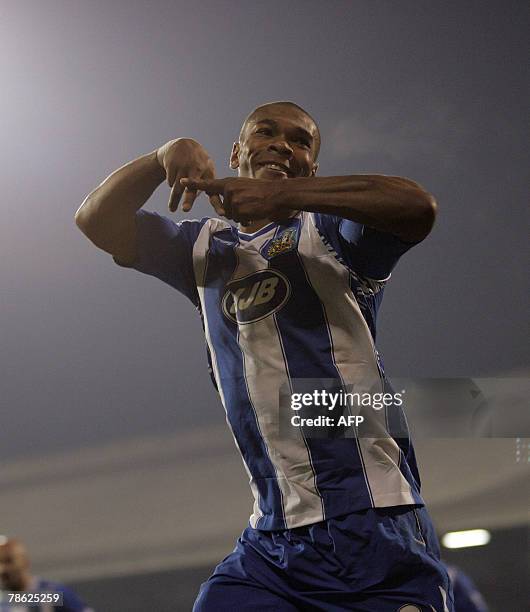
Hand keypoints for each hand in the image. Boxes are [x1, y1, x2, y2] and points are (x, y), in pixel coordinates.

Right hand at [156, 139, 223, 213]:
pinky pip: (170, 181)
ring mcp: (184, 166)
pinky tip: (173, 177)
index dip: (218, 204)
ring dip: (173, 200)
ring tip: (172, 209)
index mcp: (209, 174)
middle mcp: (198, 169)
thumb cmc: (197, 164)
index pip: (214, 193)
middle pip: (192, 188)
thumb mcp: (206, 172)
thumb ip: (209, 188)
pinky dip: (171, 183)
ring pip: (178, 187)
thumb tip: (215, 208)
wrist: (182, 145)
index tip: (222, 213)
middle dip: (189, 199)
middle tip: (186, 210)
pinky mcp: (173, 163)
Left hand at [179, 177, 293, 222]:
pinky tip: (254, 211)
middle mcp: (228, 190)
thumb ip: (232, 195)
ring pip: (231, 214)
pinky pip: (238, 219)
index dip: (194, 183)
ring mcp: (232, 199)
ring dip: (241, 214)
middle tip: (249, 202)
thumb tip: (226, 211)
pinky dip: (246, 218)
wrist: (276, 194)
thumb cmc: (262, 191)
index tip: (181, 181)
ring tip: (253, 206)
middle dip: (234, 210)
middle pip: (224, 208)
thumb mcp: (244, 187)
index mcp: (229, 183)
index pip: (208, 184)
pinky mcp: (238, 208)